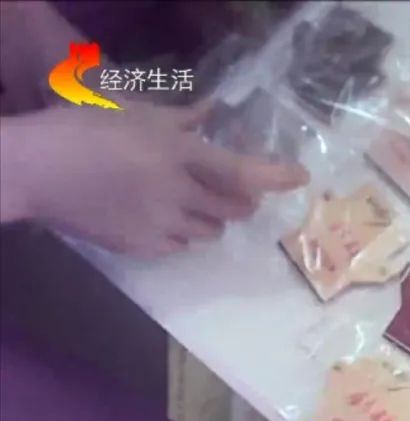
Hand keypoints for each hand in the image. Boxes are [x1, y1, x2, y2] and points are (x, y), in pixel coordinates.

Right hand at [4, 100, 309, 255]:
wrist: (36, 171)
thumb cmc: (84, 131)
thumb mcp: (135, 113)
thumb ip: (181, 118)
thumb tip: (213, 111)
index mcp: (179, 155)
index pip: (240, 170)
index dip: (274, 175)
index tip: (300, 178)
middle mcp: (180, 194)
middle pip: (233, 208)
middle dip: (241, 201)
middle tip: (237, 192)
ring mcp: (162, 224)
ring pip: (210, 231)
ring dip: (213, 219)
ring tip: (194, 204)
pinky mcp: (143, 247)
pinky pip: (180, 246)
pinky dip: (182, 234)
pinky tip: (166, 220)